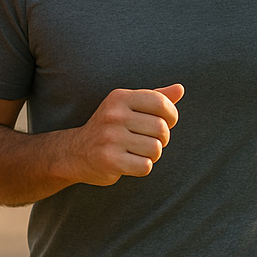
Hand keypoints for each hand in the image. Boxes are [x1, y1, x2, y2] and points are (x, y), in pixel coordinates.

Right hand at [67, 84, 184, 186]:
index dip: (172, 115)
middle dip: (161, 139)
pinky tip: (129, 162)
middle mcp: (114, 115)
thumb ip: (154, 98)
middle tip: (147, 141)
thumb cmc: (110, 128)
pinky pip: (145, 166)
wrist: (76, 152)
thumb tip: (180, 89)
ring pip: (156, 149)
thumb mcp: (127, 107)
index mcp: (120, 98)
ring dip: (152, 155)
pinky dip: (142, 167)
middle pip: (161, 128)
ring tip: (137, 151)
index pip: (161, 103)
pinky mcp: (110, 160)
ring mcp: (110, 138)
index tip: (165, 122)